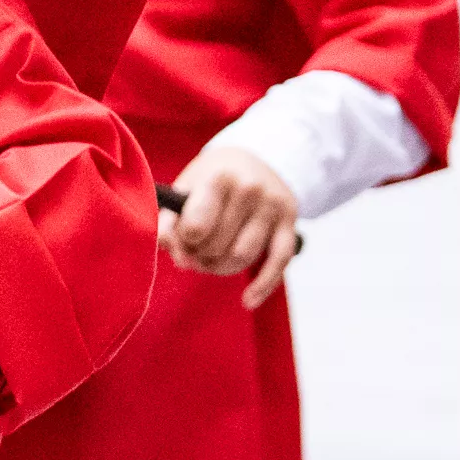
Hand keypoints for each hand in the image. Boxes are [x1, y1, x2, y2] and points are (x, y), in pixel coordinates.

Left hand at [159, 144, 299, 307]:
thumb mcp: (187, 188)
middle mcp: (250, 190)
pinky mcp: (290, 223)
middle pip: (218, 246)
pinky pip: (278, 262)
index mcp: (219, 178)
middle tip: (196, 252)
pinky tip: (248, 300)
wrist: (258, 159)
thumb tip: (170, 250)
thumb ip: (170, 220)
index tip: (184, 237)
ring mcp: (272, 207)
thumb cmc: (214, 179)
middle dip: (201, 257)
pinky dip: (262, 285)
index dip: (184, 241)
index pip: (196, 227)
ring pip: (243, 257)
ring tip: (212, 261)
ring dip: (222, 268)